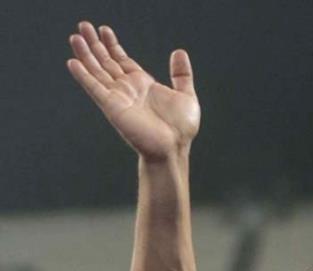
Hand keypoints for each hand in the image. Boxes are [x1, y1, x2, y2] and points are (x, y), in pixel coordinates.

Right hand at [67, 22, 199, 158]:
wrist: (174, 148)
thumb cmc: (181, 130)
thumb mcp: (186, 95)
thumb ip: (181, 74)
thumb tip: (179, 53)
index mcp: (142, 84)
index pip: (122, 60)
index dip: (112, 45)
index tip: (104, 30)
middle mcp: (127, 89)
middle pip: (106, 62)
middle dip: (94, 44)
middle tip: (84, 25)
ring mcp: (118, 98)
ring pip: (97, 71)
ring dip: (85, 54)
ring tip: (75, 37)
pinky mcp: (112, 107)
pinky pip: (94, 88)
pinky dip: (83, 76)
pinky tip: (73, 63)